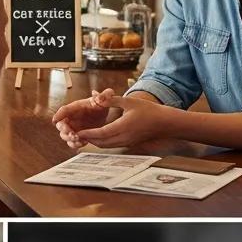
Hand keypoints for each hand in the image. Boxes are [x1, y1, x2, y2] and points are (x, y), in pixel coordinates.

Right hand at [53, 88, 116, 147]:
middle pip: (60, 125)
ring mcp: (72, 128)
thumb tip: (97, 93)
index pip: (64, 110)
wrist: (103, 114)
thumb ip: (103, 95)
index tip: (55, 120)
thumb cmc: (100, 104)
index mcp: (75, 107)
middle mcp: (71, 118)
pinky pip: (72, 142)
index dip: (58, 115)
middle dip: (64, 131)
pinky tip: (84, 143)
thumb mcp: (103, 99)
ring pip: (64, 136)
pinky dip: (75, 144)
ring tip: (79, 140)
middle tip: (73, 134)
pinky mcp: (77, 136)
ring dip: (69, 139)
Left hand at [56, 92, 172, 149]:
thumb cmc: (148, 110)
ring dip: (95, 142)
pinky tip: (98, 137)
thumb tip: (96, 95)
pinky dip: (102, 143)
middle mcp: (124, 137)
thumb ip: (111, 100)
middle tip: (76, 134)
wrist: (164, 123)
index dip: (88, 134)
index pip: (101, 133)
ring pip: (106, 146)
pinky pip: (112, 146)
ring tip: (84, 135)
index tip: (77, 131)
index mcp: (123, 126)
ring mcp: (126, 142)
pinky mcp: (129, 144)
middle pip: (101, 142)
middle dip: (88, 139)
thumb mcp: (128, 101)